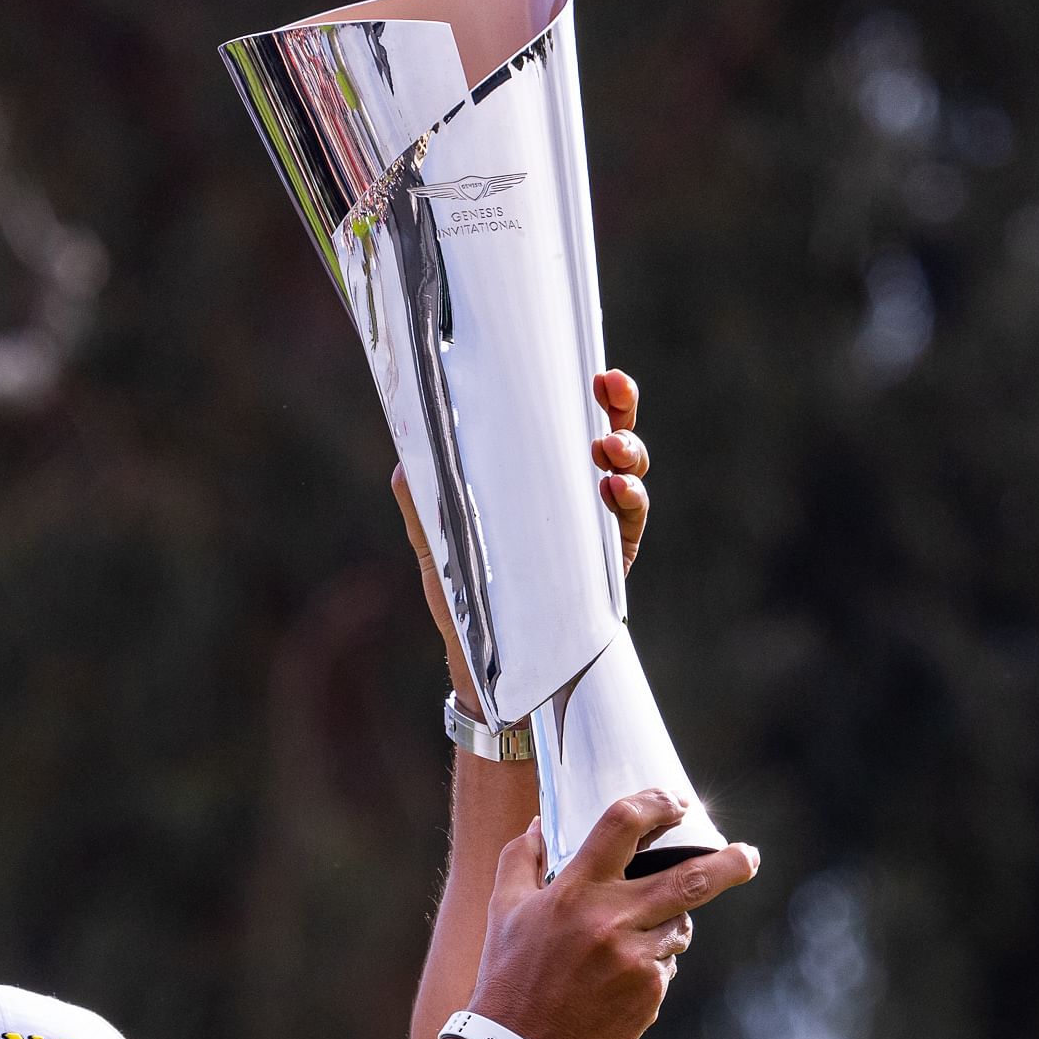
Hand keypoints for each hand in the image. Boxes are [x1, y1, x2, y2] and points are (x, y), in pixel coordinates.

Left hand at [391, 368, 654, 718]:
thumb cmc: (470, 601)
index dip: (579, 390)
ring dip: (626, 451)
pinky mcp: (614, 563)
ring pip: (629, 472)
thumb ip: (424, 507)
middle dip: (617, 405)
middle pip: (610, 432)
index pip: (564, 419)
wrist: (493, 671)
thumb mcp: (439, 548)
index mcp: (539, 474)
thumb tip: (404, 461)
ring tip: (607, 451)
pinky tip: (615, 490)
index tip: (586, 366)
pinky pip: (633, 522)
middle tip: (608, 386)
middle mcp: (576, 493)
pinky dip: (630, 501)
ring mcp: (599, 527)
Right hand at [465, 789, 759, 1038]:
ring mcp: (634, 960)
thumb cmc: (509, 976)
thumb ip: (520, 859)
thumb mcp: (504, 910)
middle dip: (729, 864)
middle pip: (689, 880)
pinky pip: (667, 964)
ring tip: (628, 942)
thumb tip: (540, 824)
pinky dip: (652, 963)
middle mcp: (609, 921)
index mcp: (573, 891)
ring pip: (680, 925)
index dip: (657, 804)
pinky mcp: (649, 994)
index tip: (677, 804)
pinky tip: (617, 981)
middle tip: (749, 857)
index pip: (623, 825)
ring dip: (668, 923)